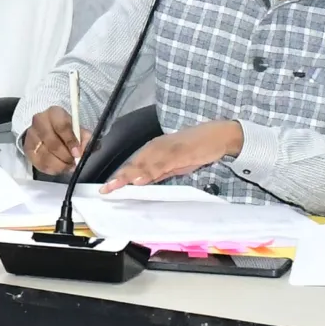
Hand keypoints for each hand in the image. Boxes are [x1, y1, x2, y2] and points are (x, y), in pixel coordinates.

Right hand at [20, 106, 88, 175]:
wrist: (47, 129)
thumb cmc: (65, 129)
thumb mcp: (78, 129)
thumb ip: (86, 139)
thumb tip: (86, 150)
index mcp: (54, 113)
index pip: (62, 126)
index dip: (71, 141)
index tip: (78, 153)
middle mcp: (39, 122)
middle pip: (53, 143)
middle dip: (66, 156)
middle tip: (74, 161)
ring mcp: (31, 136)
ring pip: (45, 156)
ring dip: (60, 165)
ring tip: (69, 165)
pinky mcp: (28, 149)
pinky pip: (40, 164)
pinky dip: (52, 169)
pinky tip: (60, 168)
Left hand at [101, 121, 242, 190]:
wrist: (218, 135)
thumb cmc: (195, 149)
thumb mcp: (174, 165)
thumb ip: (158, 173)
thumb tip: (140, 183)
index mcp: (154, 150)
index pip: (133, 164)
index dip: (119, 176)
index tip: (106, 189)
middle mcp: (158, 147)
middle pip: (135, 163)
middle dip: (120, 177)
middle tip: (106, 189)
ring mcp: (169, 148)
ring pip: (146, 163)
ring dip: (132, 174)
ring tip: (119, 184)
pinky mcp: (181, 151)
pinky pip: (164, 163)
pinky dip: (152, 171)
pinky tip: (142, 178)